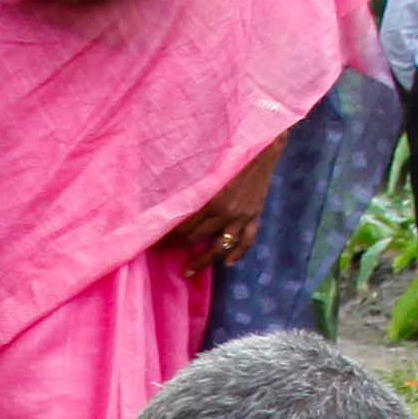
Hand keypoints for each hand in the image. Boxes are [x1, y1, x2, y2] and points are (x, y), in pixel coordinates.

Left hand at [161, 137, 281, 270]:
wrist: (262, 146)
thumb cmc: (230, 150)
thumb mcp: (206, 166)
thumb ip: (190, 185)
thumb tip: (168, 198)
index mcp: (210, 199)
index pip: (184, 226)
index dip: (167, 236)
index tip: (155, 241)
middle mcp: (226, 212)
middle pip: (197, 237)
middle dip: (177, 247)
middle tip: (163, 252)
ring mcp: (242, 216)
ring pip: (220, 246)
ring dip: (203, 261)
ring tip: (189, 272)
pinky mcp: (255, 215)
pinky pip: (248, 240)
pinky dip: (238, 254)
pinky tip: (228, 263)